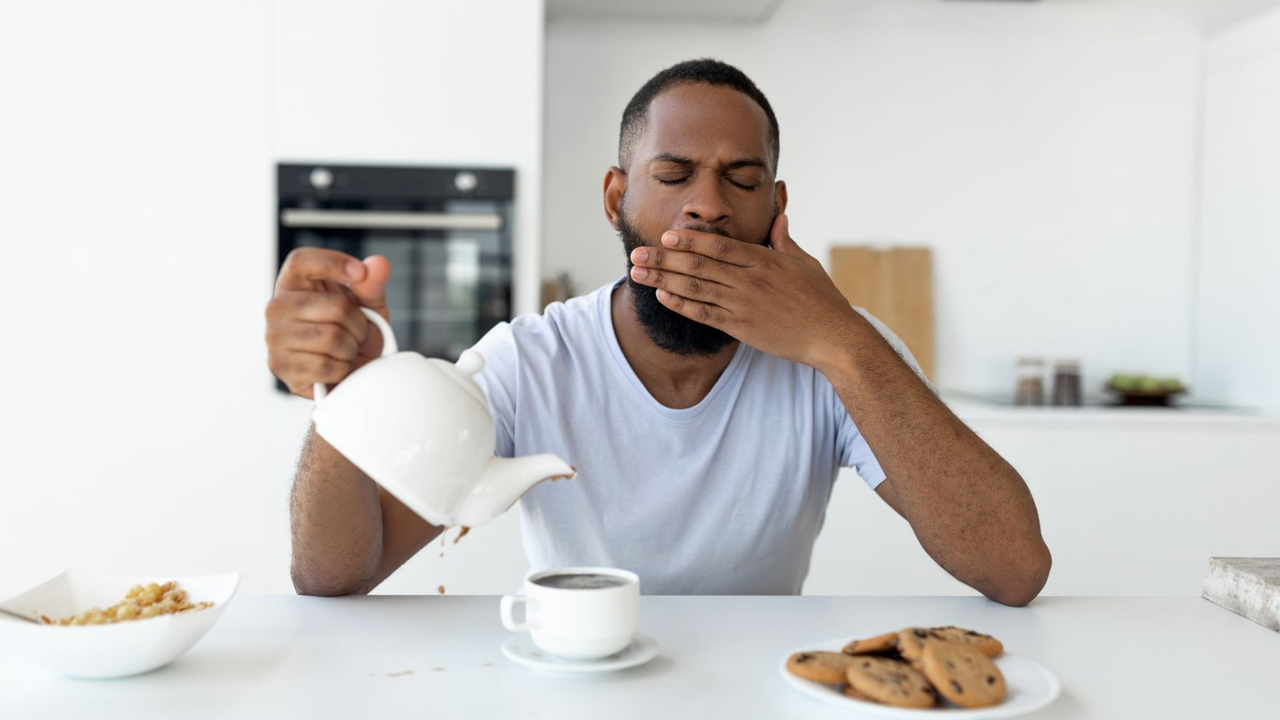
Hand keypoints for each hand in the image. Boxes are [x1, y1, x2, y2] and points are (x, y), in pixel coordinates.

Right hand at [265, 248, 391, 398]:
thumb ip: (372, 283)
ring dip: (351, 348)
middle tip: (357, 332)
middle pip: (337, 307)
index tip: (360, 272)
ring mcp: (274, 337)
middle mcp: (277, 306)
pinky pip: (326, 365)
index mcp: (293, 282)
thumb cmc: (352, 332)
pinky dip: (341, 369)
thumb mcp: (367, 304)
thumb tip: (379, 264)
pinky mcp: (281, 367)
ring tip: (345, 349)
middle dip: (359, 323)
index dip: (332, 262)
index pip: (302, 260)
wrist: (347, 372)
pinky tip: (335, 366)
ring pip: (333, 339)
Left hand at [628, 214, 857, 369]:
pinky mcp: (741, 327)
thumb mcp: (804, 262)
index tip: (665, 236)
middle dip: (663, 259)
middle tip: (636, 254)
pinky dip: (681, 305)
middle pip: (698, 266)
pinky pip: (705, 314)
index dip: (689, 241)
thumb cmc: (822, 298)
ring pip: (695, 289)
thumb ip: (785, 240)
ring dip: (663, 280)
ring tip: (638, 274)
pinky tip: (662, 297)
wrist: (833, 336)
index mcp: (763, 260)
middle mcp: (749, 280)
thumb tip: (779, 216)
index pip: (719, 246)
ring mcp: (743, 305)